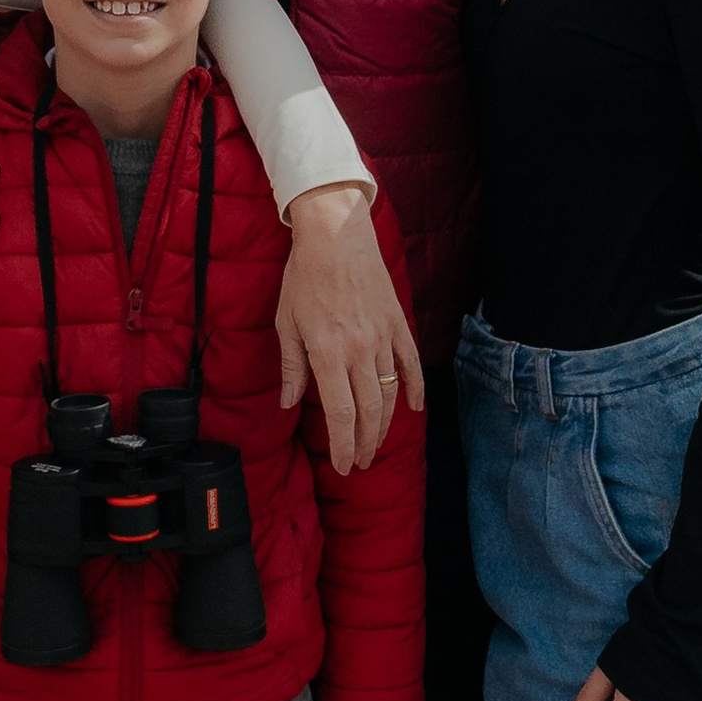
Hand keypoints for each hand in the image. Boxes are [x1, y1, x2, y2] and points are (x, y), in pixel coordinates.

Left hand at [277, 183, 423, 471]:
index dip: (343, 445)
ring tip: (375, 444)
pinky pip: (410, 364)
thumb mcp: (286, 322)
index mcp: (328, 353)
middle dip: (364, 444)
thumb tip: (290, 403)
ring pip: (389, 393)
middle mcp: (359, 350)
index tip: (343, 466)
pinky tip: (413, 409)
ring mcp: (383, 337)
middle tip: (358, 463)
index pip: (341, 414)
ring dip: (384, 424)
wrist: (335, 234)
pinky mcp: (397, 323)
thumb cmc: (304, 276)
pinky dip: (415, 388)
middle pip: (369, 411)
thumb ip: (292, 366)